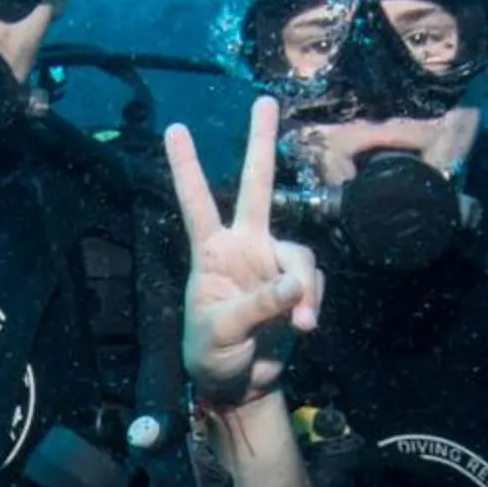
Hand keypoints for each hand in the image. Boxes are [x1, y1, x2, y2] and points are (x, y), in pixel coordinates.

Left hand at [167, 96, 322, 407]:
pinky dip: (313, 303)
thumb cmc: (213, 355)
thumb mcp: (223, 331)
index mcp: (210, 253)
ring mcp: (272, 264)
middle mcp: (242, 248)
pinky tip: (304, 326)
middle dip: (260, 144)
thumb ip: (259, 305)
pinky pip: (313, 283)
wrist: (241, 385)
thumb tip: (294, 284)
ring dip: (303, 287)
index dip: (187, 167)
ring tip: (300, 323)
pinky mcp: (297, 286)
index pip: (197, 203)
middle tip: (265, 101)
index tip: (174, 129)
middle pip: (257, 187)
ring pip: (299, 253)